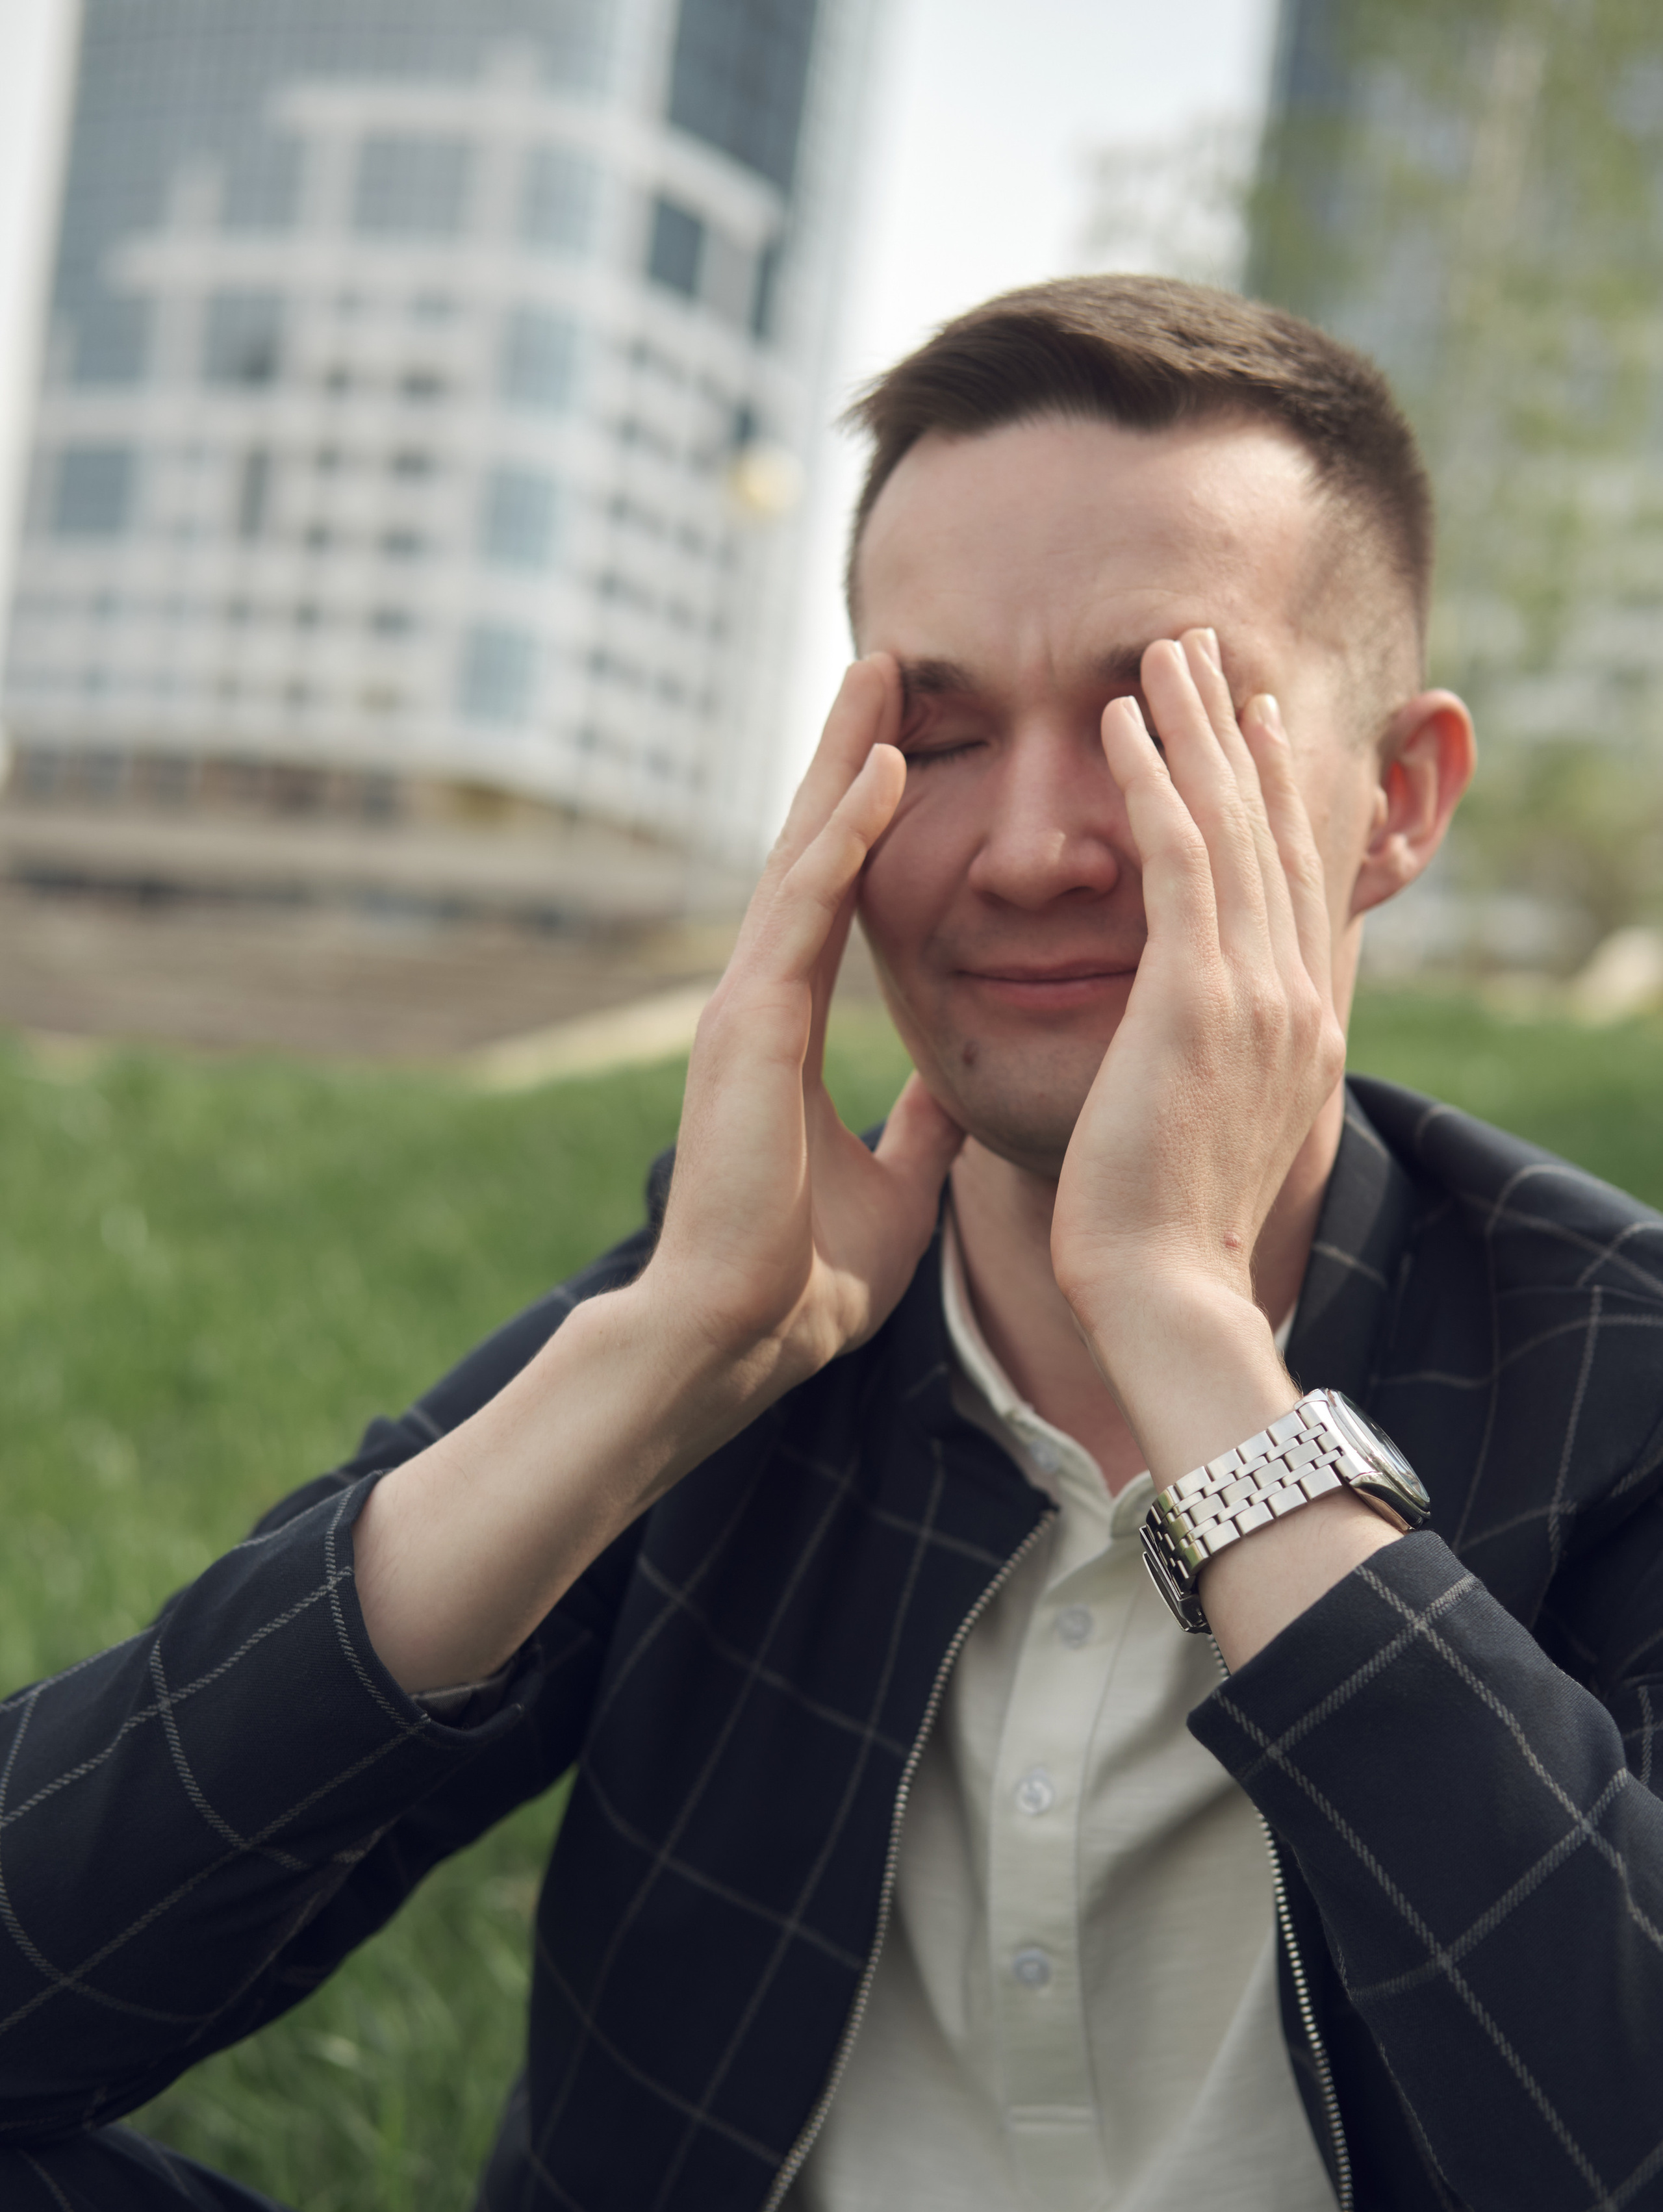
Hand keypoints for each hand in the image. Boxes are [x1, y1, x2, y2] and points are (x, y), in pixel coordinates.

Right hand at [645, 655, 965, 1406]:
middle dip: (849, 754)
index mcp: (791, 1031)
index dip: (870, 818)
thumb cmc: (803, 1277)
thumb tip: (957, 1095)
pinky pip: (803, 912)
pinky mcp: (748, 1030)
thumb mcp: (896, 1186)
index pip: (839, 898)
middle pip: (816, 851)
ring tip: (879, 674)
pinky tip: (879, 770)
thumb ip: (919, 1130)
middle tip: (886, 664)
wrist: (741, 1337)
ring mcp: (746, 1008)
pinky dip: (842, 838)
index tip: (906, 741)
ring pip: (802, 857)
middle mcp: (762, 1001)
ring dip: (842, 762)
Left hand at [1049, 628, 1384, 1665]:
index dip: (1273, 798)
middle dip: (1240, 738)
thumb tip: (1175, 1058)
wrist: (1166, 1295)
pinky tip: (1124, 721)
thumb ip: (1200, 1075)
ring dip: (1196, 729)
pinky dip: (1154, 778)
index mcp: (1296, 1030)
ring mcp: (1253, 993)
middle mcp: (1293, 996)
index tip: (1253, 731)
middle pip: (1270, 835)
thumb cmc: (1160, 1241)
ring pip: (1228, 824)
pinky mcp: (1197, 997)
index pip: (1287, 885)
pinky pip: (1176, 856)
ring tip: (1166, 654)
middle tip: (1213, 657)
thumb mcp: (1203, 1136)